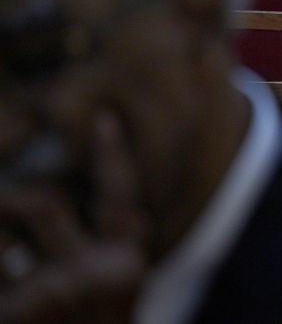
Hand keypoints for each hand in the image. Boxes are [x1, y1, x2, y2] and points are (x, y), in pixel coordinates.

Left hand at [0, 112, 148, 322]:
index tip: (104, 119)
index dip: (112, 156)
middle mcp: (92, 274)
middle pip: (48, 205)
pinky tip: (0, 283)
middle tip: (0, 196)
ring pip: (2, 235)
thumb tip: (127, 219)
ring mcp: (48, 295)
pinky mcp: (12, 312)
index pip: (120, 197)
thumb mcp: (119, 298)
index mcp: (126, 265)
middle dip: (13, 197)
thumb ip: (116, 257)